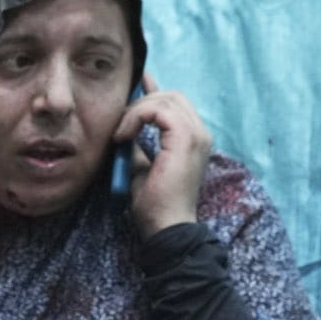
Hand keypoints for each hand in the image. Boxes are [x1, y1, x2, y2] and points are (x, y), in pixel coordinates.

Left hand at [116, 71, 213, 236]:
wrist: (167, 227)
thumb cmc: (155, 205)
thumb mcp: (142, 166)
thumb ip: (139, 145)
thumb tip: (126, 127)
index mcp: (193, 140)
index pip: (175, 104)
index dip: (152, 94)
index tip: (131, 92)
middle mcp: (200, 134)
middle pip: (172, 96)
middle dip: (142, 102)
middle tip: (120, 124)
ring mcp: (196, 135)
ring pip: (165, 99)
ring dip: (137, 110)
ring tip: (120, 133)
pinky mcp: (185, 138)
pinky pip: (159, 110)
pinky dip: (137, 117)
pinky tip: (123, 136)